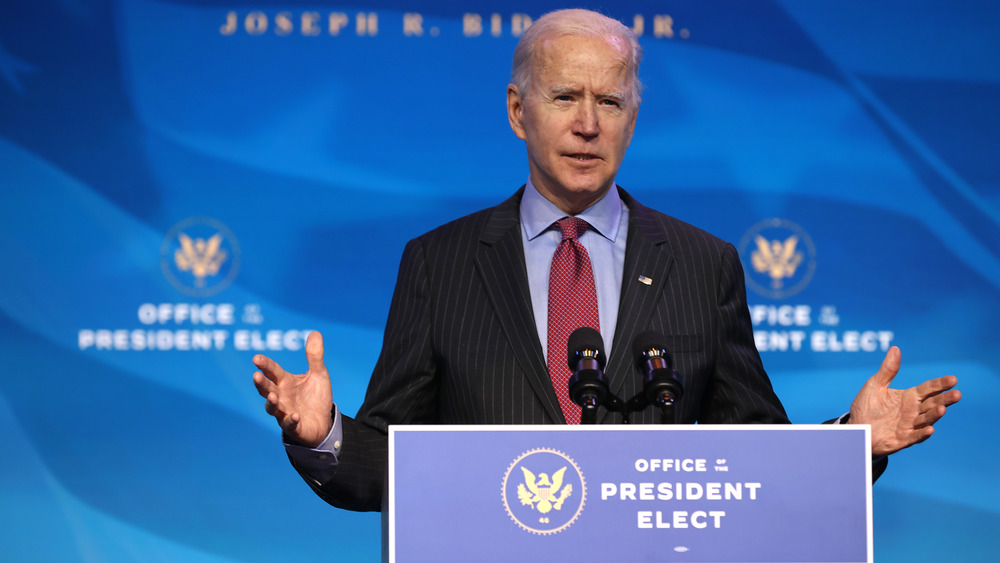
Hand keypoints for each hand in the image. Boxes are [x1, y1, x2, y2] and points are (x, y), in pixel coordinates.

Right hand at [253, 331, 333, 447]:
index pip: (272, 371)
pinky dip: (291, 420)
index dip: (265, 365)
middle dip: (261, 383)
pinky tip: (295, 415)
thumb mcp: (319, 374)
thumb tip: (315, 332)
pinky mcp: (293, 426)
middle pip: (267, 389)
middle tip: (256, 376)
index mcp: (285, 381)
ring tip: (274, 396)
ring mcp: (284, 412)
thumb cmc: (316, 396)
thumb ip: (315, 356)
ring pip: (272, 408)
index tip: (256, 358)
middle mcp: (281, 396)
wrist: (323, 421)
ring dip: (271, 402)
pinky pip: (290, 424)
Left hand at [850, 346, 960, 456]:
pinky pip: (915, 436)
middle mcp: (913, 411)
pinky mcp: (902, 439)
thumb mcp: (875, 385)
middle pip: (932, 403)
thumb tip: (895, 348)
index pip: (929, 389)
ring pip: (926, 419)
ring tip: (942, 409)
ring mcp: (909, 425)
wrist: (855, 428)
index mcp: (909, 397)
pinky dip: (922, 433)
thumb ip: (888, 370)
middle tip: (957, 394)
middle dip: (945, 399)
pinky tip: (930, 429)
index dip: (940, 384)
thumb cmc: (866, 406)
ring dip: (934, 415)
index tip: (953, 379)